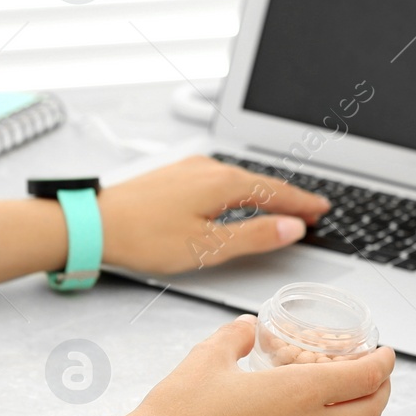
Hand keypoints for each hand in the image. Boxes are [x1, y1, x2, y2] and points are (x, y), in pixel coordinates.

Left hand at [98, 156, 330, 273]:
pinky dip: (241, 190)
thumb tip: (290, 228)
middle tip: (310, 209)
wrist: (94, 223)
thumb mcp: (207, 246)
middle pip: (260, 182)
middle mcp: (209, 168)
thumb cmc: (144, 236)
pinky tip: (237, 199)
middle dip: (287, 196)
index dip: (302, 203)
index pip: (276, 191)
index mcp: (222, 183)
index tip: (321, 210)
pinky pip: (220, 179)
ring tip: (281, 206)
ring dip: (264, 193)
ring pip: (240, 180)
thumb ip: (253, 237)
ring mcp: (190, 168)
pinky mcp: (175, 175)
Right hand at [118, 317, 393, 415]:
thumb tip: (247, 329)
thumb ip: (235, 337)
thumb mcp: (207, 357)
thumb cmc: (177, 414)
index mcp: (297, 395)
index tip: (386, 353)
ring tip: (344, 396)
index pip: (364, 379)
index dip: (383, 363)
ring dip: (355, 415)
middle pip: (368, 413)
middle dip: (381, 390)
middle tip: (377, 374)